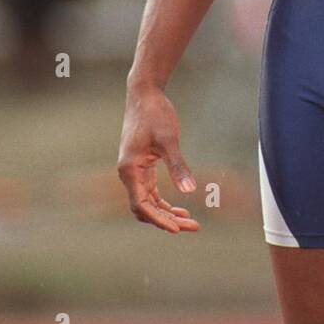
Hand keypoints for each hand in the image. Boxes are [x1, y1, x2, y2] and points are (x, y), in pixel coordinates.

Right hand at [118, 86, 199, 233]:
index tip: (178, 229)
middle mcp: (129, 174)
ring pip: (149, 202)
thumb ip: (178, 166)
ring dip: (168, 214)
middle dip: (168, 220)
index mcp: (130, 169)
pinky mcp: (143, 166)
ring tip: (191, 222)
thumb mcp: (169, 139)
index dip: (159, 220)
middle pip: (146, 208)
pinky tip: (181, 208)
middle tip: (194, 227)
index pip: (142, 205)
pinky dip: (165, 202)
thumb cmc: (154, 114)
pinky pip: (152, 192)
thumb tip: (190, 191)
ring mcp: (135, 171)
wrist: (144, 94)